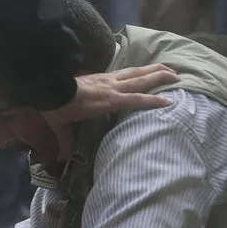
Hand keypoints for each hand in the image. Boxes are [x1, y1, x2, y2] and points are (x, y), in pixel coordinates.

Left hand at [43, 64, 180, 158]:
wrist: (47, 84)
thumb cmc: (55, 105)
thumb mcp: (60, 125)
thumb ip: (65, 141)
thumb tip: (62, 159)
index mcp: (106, 100)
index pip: (134, 100)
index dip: (151, 101)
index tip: (169, 102)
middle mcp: (111, 87)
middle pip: (141, 80)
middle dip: (161, 78)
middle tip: (179, 77)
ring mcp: (107, 78)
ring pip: (135, 72)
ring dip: (154, 69)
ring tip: (170, 68)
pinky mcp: (102, 75)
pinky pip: (125, 71)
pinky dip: (139, 70)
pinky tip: (144, 69)